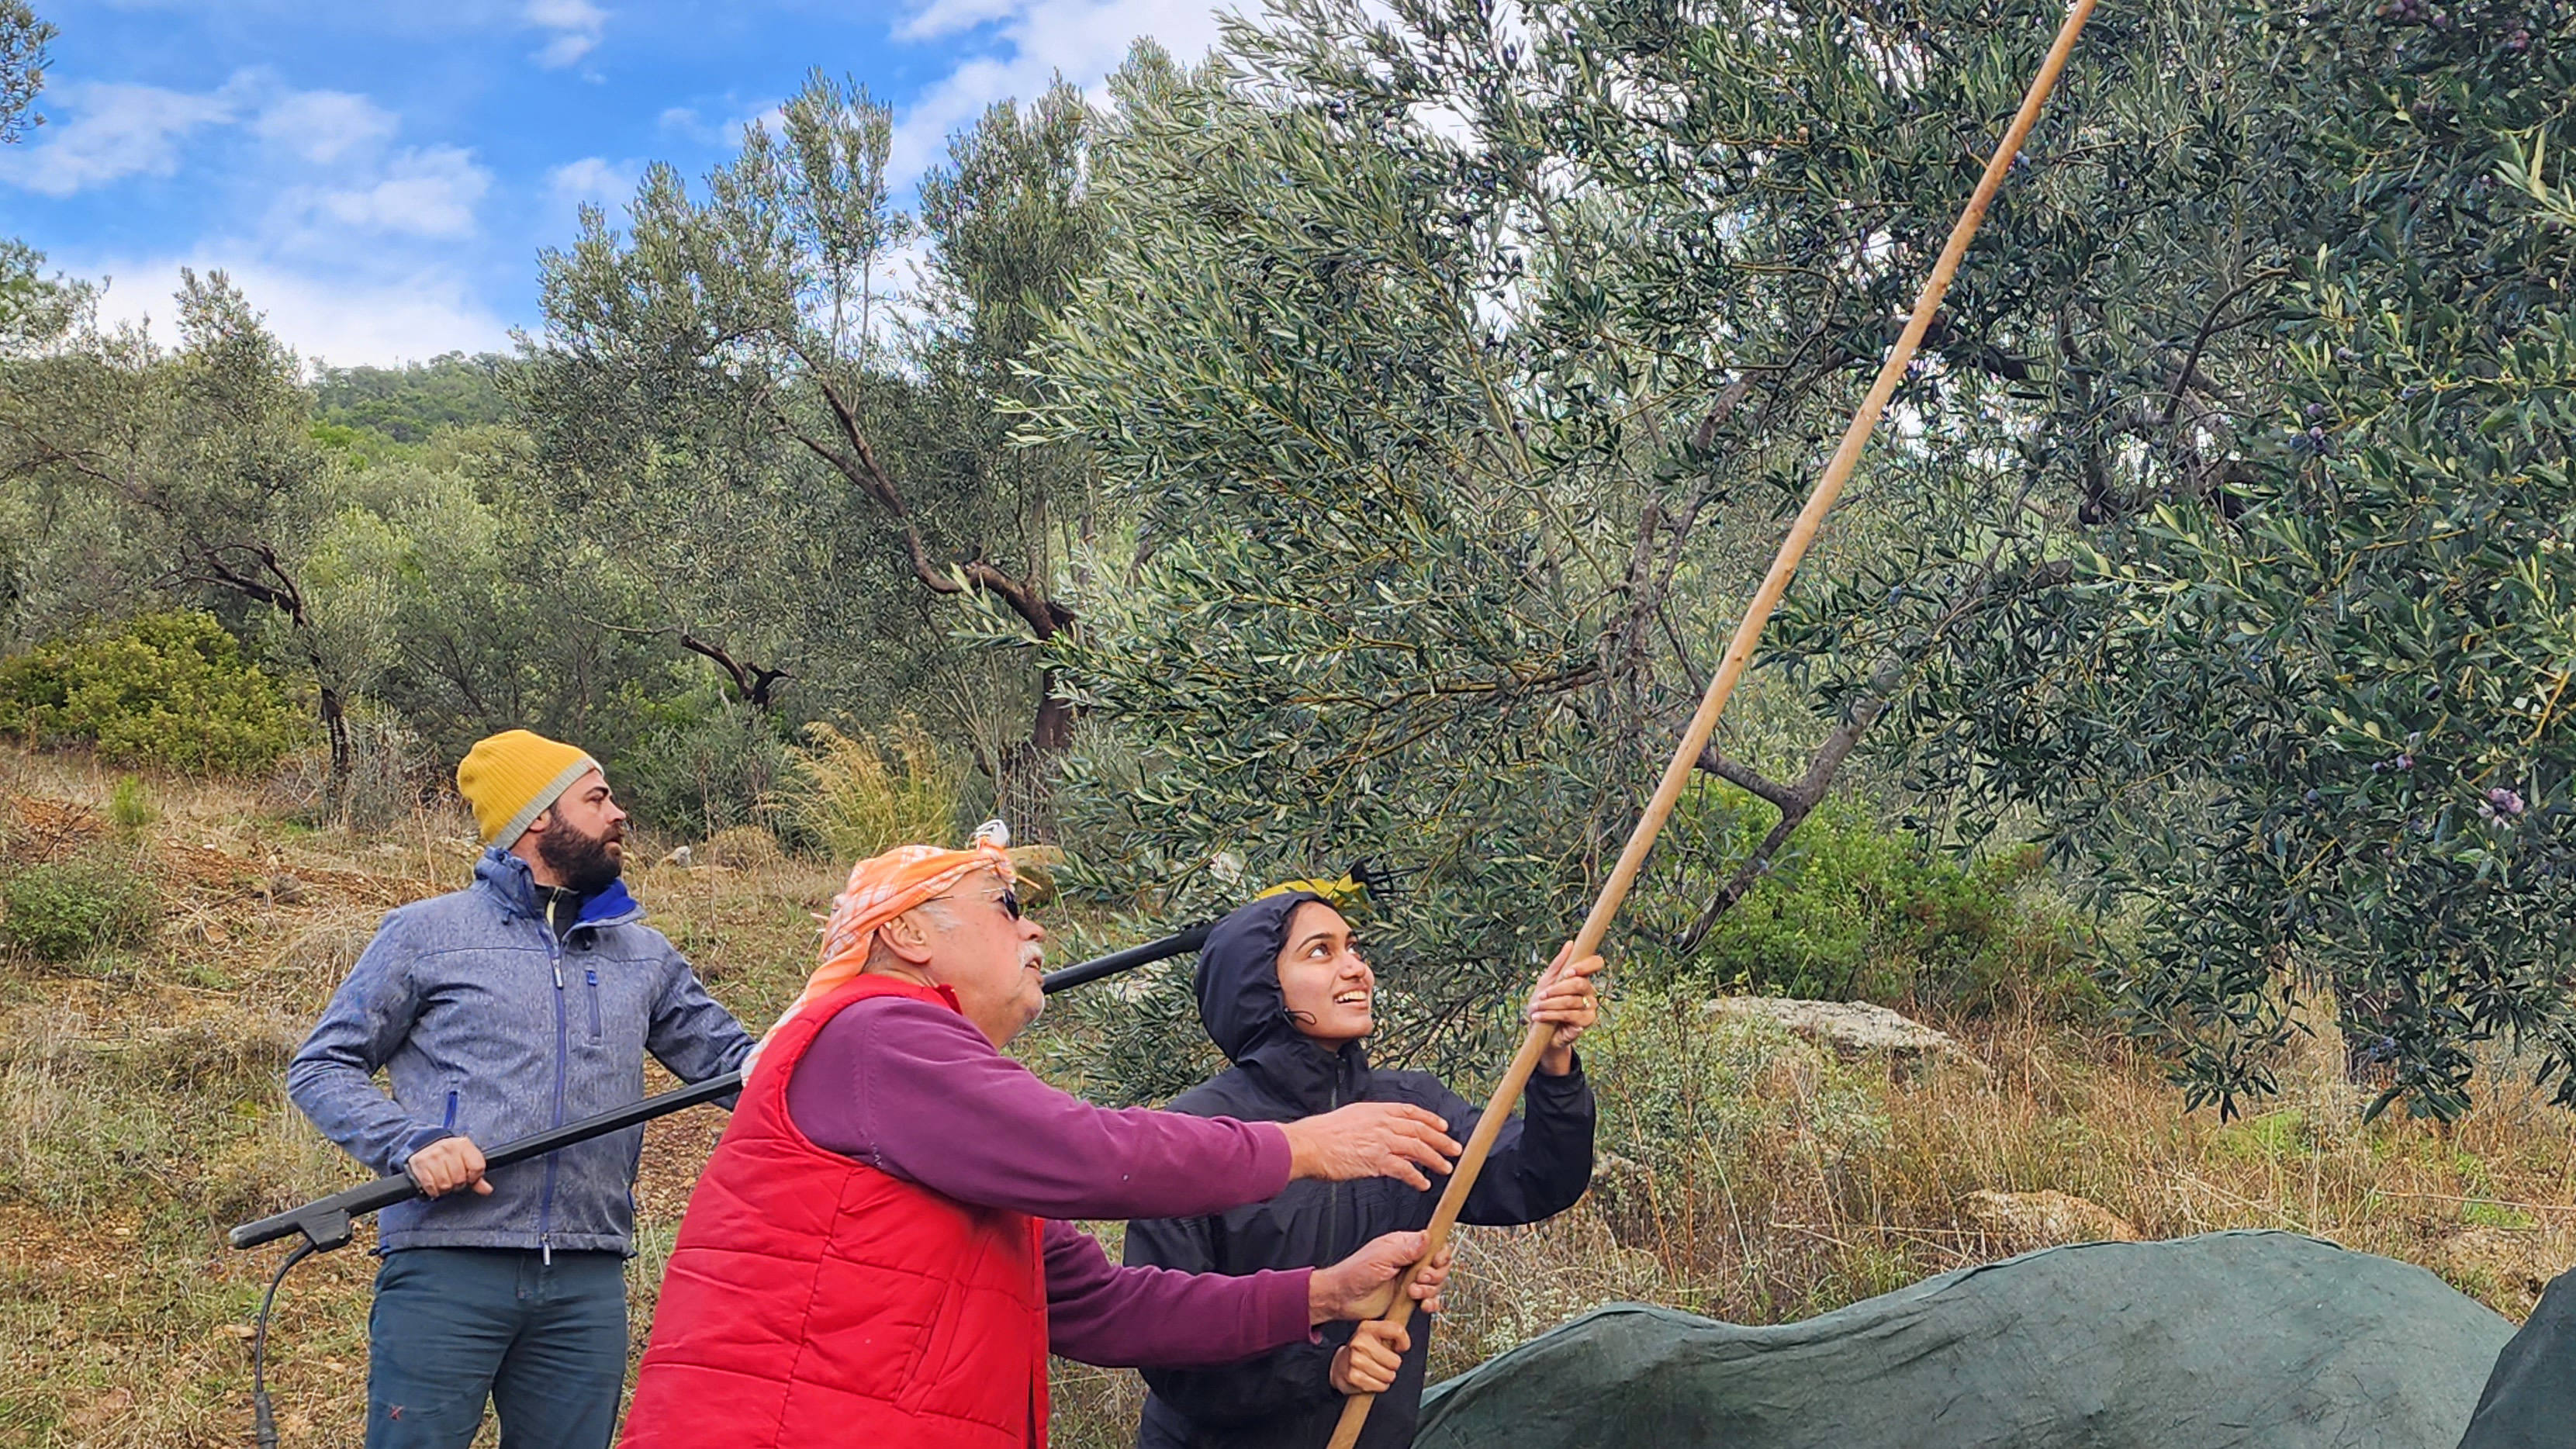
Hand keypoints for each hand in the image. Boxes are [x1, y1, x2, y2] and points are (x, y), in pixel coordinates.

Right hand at [405, 1136, 491, 1197]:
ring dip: (445, 1188)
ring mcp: (433, 1155)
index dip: (474, 1177)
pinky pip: (432, 1187)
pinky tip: (434, 1183)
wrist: (424, 1148)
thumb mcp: (465, 1160)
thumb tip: (487, 1190)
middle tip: (452, 1178)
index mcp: (463, 1144)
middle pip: (460, 1179)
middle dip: (457, 1183)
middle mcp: (448, 1147)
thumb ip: (477, 1176)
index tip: (469, 1176)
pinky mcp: (420, 1164)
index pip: (477, 1167)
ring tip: (443, 1180)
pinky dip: (434, 1190)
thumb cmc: (448, 1157)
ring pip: (445, 1185)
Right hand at [1280, 1103, 1460, 1189]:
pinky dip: (1417, 1177)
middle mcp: (1382, 1122)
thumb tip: (1384, 1130)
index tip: (1443, 1126)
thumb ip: (1371, 1122)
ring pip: (1418, 1149)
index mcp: (1376, 1110)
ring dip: (1435, 1159)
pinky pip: (1405, 1169)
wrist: (1309, 1144)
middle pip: (1420, 1130)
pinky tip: (1423, 1183)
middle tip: (1455, 1149)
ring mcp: (1381, 1141)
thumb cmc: (1322, 1134)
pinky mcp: (1377, 1160)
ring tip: (1446, 1168)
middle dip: (1441, 1140)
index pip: (1410, 1112)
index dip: (1430, 1119)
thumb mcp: (1351, 1117)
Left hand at [1308, 1231, 1455, 1323]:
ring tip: (1412, 1292)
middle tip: (1419, 1279)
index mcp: (1403, 1245)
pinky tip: (1423, 1304)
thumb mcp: (1381, 1258)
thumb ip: (1406, 1249)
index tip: (1435, 1262)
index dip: (1440, 1254)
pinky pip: (1428, 1299)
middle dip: (1434, 1274)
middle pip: (1439, 1265)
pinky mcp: (1408, 1298)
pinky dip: (1430, 1303)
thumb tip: (1426, 1236)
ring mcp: (1409, 1280)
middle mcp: (1409, 1262)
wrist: (1342, 1298)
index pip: (1433, 1244)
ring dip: (1429, 1290)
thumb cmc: (1354, 1273)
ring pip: (1435, 1284)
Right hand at [1330, 1319, 1410, 1394]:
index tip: (1399, 1347)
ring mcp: (1355, 1360)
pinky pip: (1380, 1386)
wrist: (1340, 1365)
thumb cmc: (1363, 1350)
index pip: (1397, 1331)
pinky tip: (1372, 1378)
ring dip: (1386, 1376)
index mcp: (1367, 1328)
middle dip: (1392, 1365)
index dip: (1404, 1342)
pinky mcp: (1354, 1377)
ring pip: (1388, 1375)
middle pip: (1395, 1361)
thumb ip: (1392, 1333)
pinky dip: (1379, 1385)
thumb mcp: (1376, 1334)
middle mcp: (1359, 1342)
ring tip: (1377, 1371)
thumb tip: (1403, 1345)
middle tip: (1384, 1362)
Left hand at [1528, 944, 1602, 1074]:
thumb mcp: (1546, 982)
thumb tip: (1570, 943)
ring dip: (1550, 1004)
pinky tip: (1539, 1017)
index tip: (1567, 972)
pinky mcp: (1586, 1023)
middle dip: (1557, 989)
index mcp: (1582, 978)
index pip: (1595, 963)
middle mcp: (1590, 991)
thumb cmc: (1544, 1004)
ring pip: (1572, 1001)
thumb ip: (1557, 965)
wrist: (1540, 1031)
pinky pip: (1570, 1016)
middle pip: (1580, 983)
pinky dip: (1550, 1015)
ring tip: (1536, 1008)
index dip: (1584, 966)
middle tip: (1541, 995)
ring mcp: (1590, 1007)